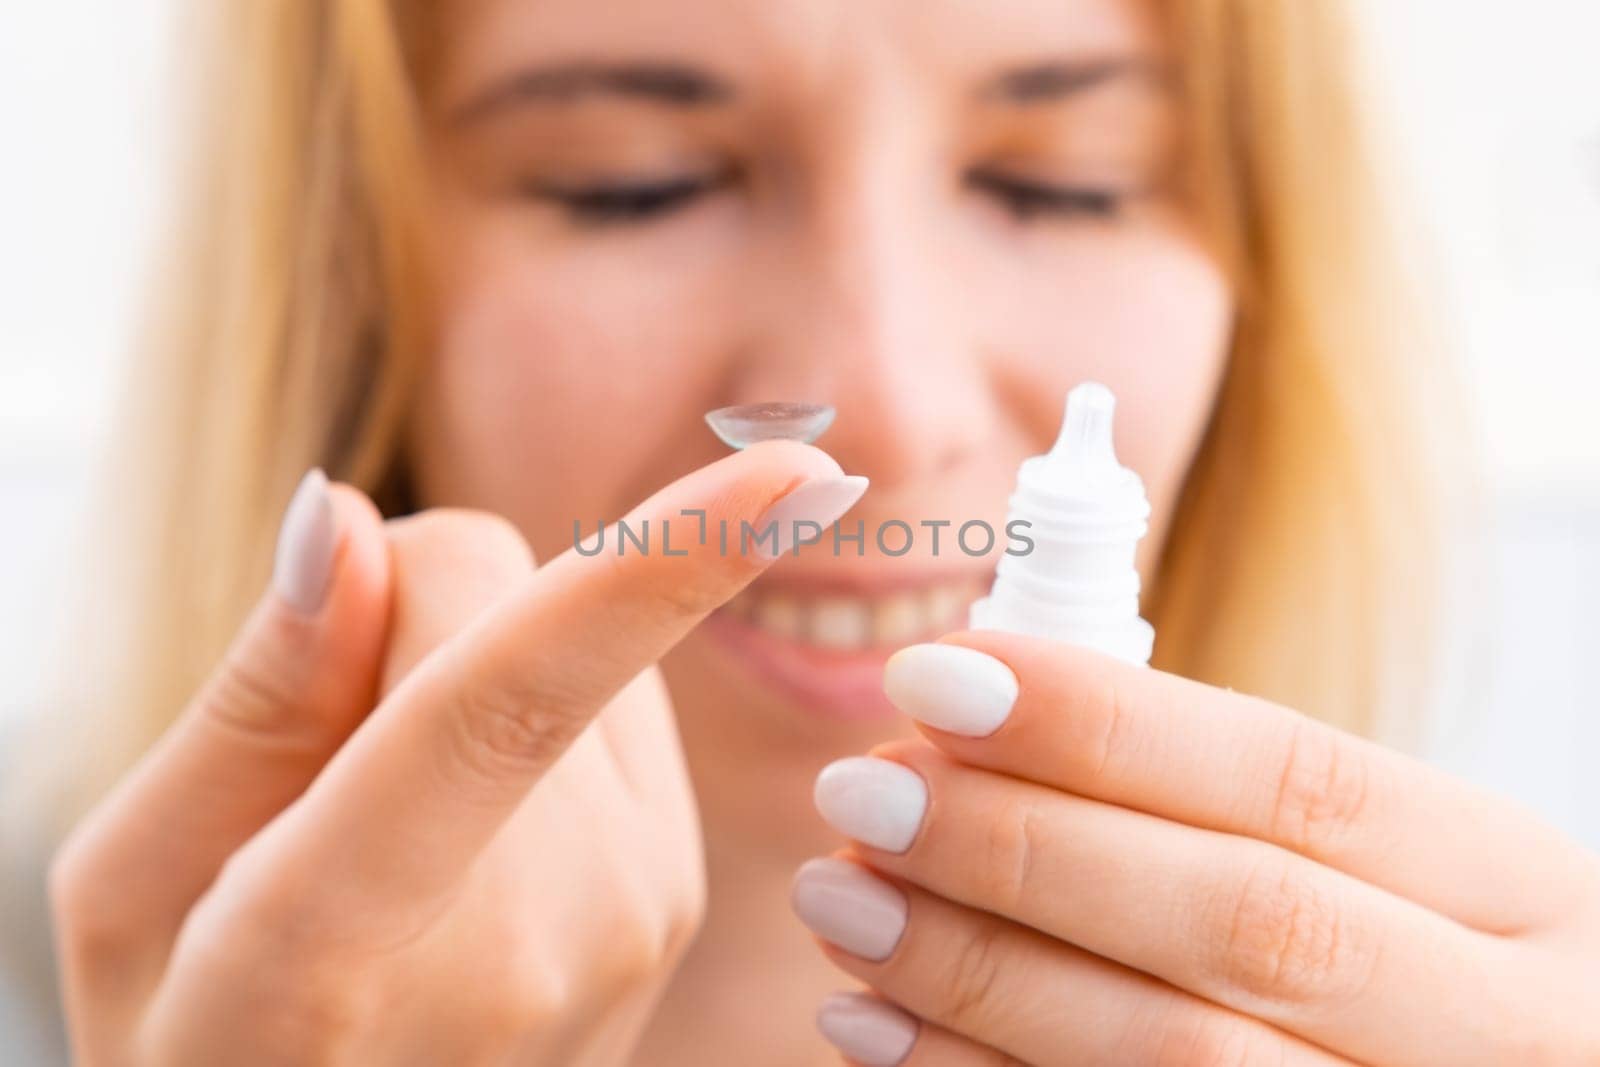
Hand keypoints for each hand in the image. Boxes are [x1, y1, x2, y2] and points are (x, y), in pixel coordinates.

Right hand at [51, 442, 863, 1064]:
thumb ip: (251, 706)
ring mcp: (628, 925)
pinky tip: (479, 834)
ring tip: (398, 824)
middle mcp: (532, 937)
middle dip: (405, 614)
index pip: (510, 702)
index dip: (655, 567)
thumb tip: (347, 519)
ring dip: (477, 670)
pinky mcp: (676, 898)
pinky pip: (622, 703)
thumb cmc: (202, 1040)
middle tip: (324, 752)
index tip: (794, 468)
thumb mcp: (131, 896)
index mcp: (339, 945)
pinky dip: (545, 719)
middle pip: (509, 602)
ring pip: (583, 638)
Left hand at [796, 632, 1599, 1065]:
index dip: (1103, 722)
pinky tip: (873, 1030)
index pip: (1297, 778)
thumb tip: (981, 708)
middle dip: (1021, 848)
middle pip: (1237, 920)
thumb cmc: (1390, 964)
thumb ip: (1213, 800)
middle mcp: (1503, 1024)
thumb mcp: (1376, 869)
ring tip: (839, 899)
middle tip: (861, 791)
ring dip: (976, 973)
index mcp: (1514, 887)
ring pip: (1176, 1060)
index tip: (934, 674)